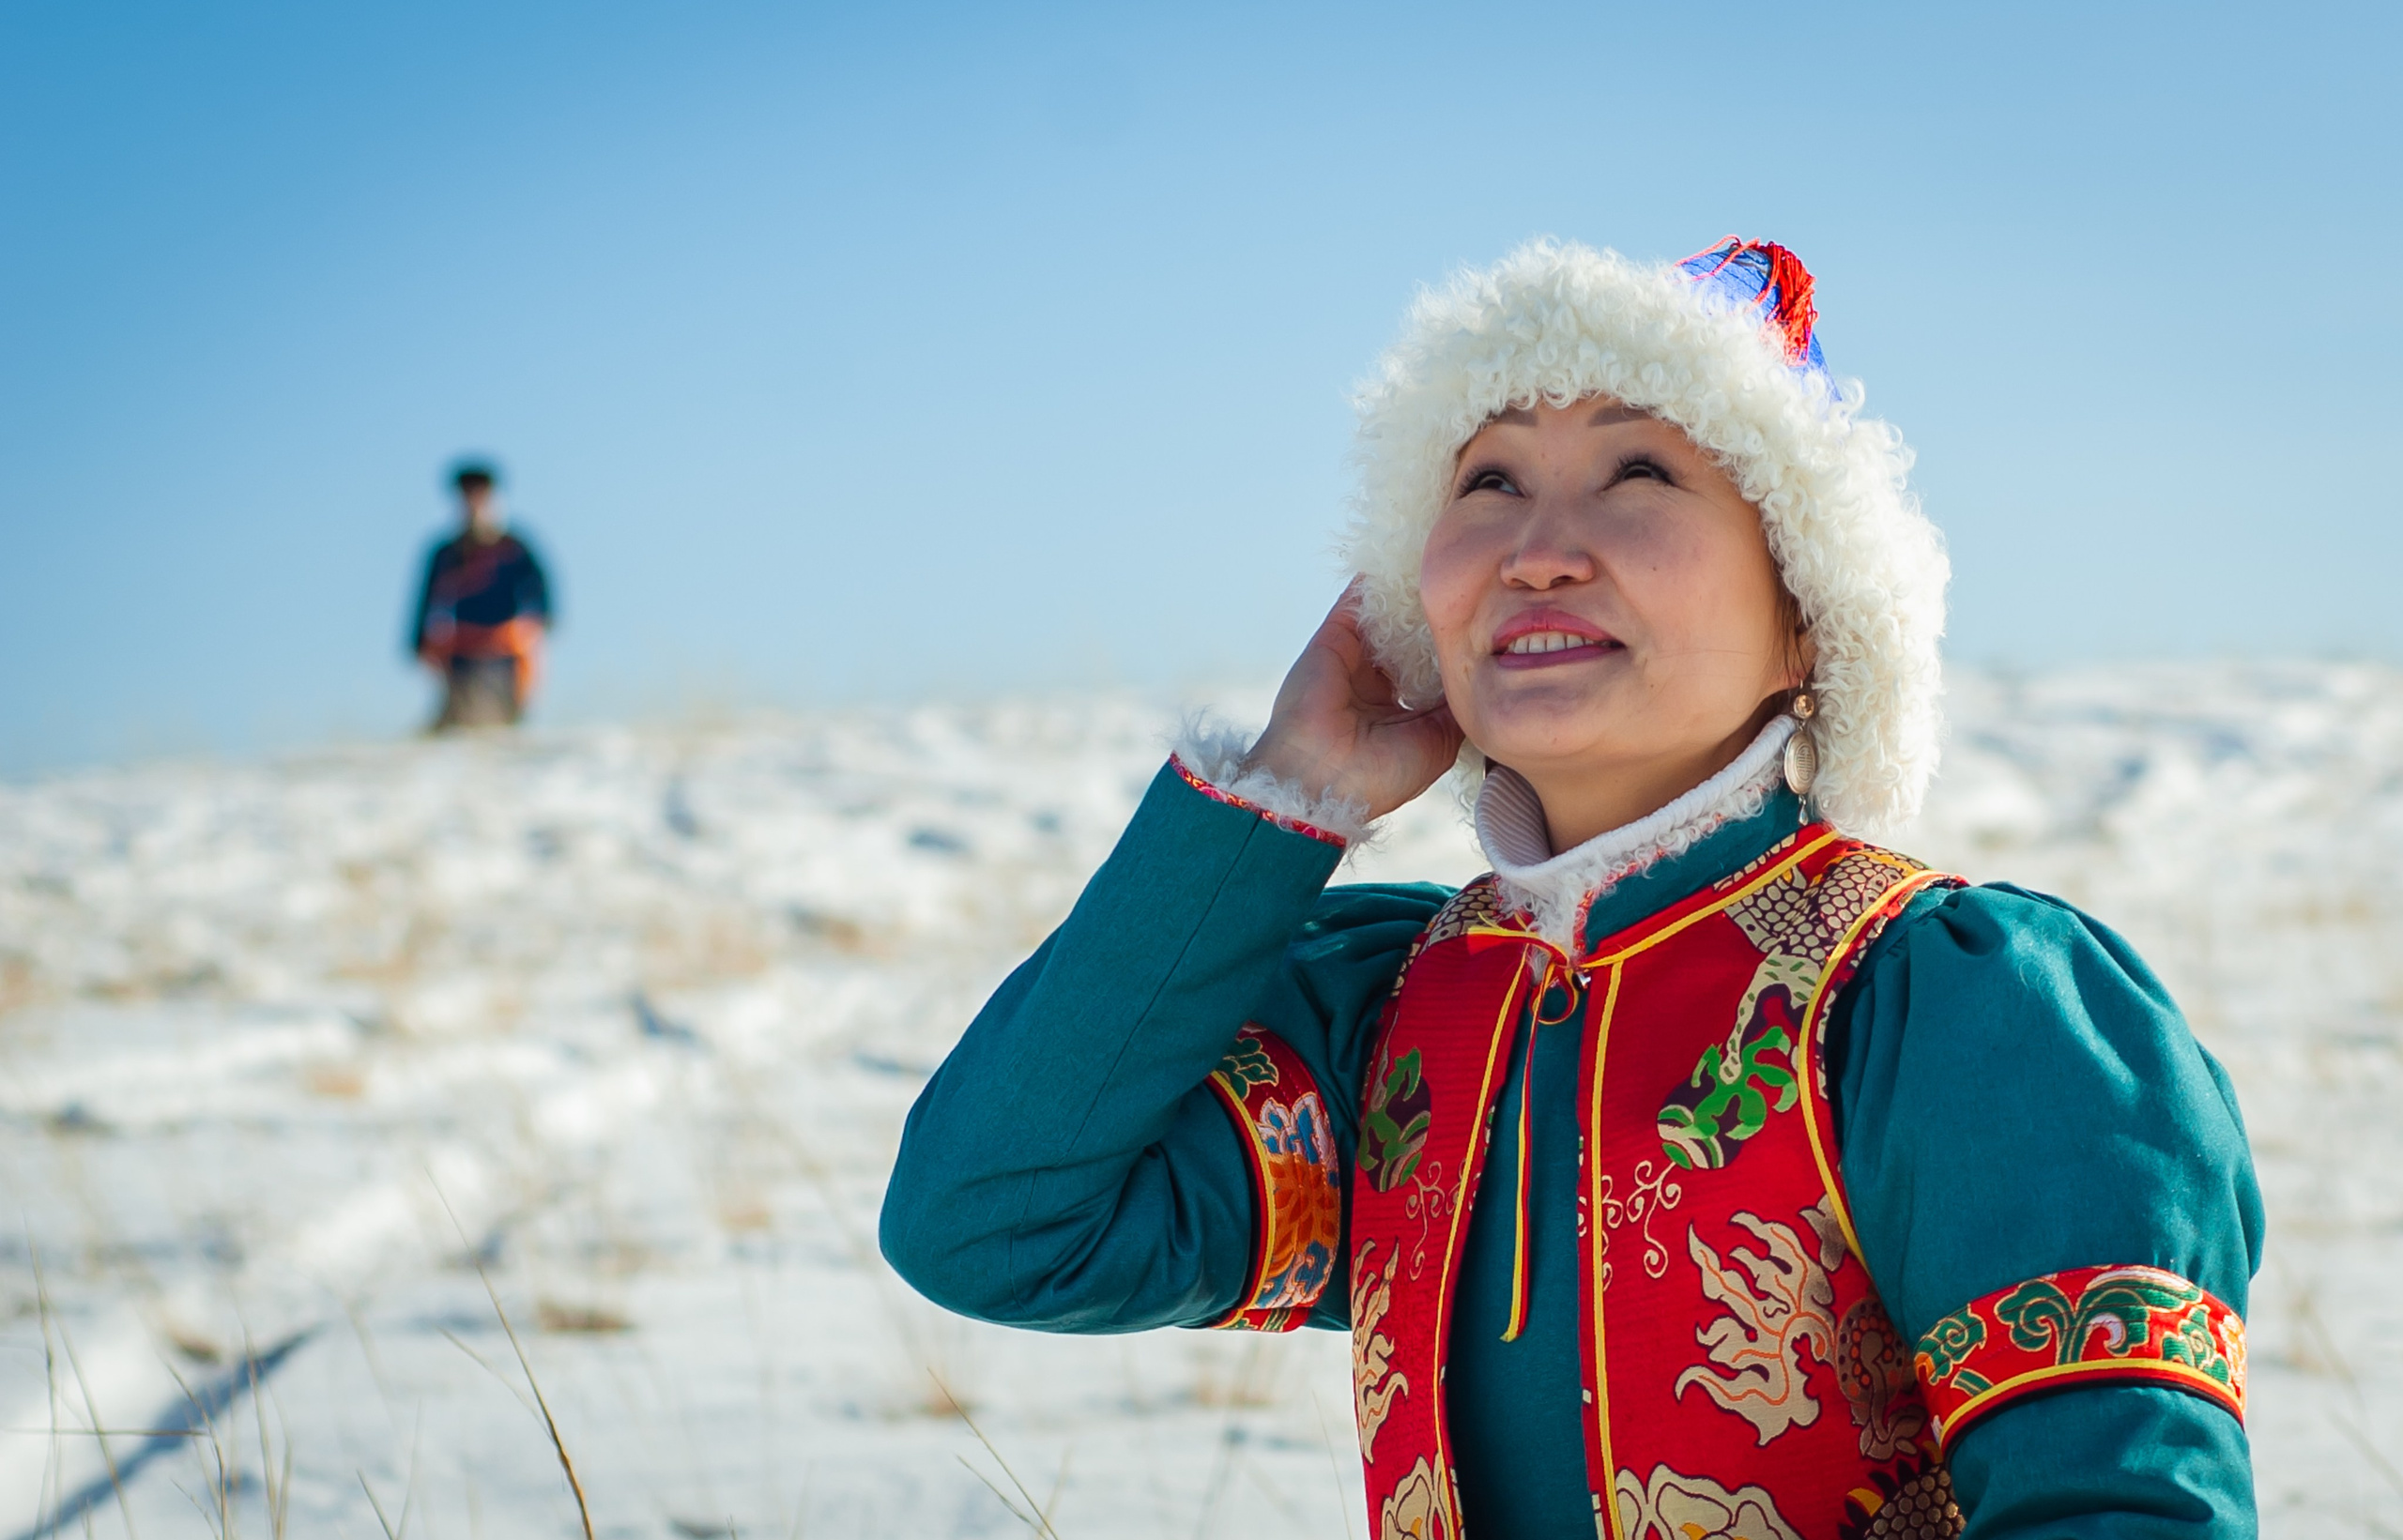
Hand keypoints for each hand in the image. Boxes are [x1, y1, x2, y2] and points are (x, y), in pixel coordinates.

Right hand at [1242, 582, 1464, 820]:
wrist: (1319, 780)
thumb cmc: (1378, 775)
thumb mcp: (1436, 745)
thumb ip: (1456, 708)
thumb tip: (1479, 677)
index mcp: (1397, 713)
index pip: (1428, 672)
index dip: (1451, 653)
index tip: (1482, 631)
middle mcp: (1374, 684)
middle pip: (1409, 641)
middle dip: (1433, 621)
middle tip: (1471, 593)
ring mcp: (1352, 659)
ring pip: (1387, 619)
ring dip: (1409, 596)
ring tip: (1443, 570)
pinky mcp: (1333, 639)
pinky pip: (1357, 602)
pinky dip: (1377, 582)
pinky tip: (1406, 562)